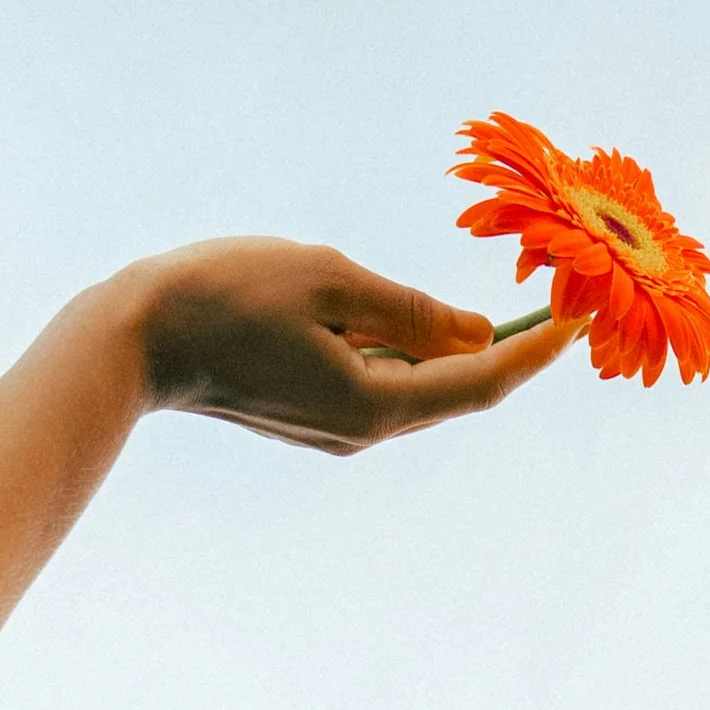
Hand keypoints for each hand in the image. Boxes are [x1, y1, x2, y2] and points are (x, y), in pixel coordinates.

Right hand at [125, 237, 581, 453]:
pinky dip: (410, 352)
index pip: (483, 381)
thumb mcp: (329, 279)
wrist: (131, 341)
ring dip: (460, 353)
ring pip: (420, 388)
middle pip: (460, 392)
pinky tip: (419, 321)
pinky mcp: (311, 415)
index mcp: (377, 402)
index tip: (578, 319)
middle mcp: (365, 430)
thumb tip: (475, 331)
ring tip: (507, 314)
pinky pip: (380, 381)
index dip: (536, 350)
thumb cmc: (224, 294)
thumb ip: (409, 308)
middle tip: (559, 308)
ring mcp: (337, 429)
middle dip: (511, 353)